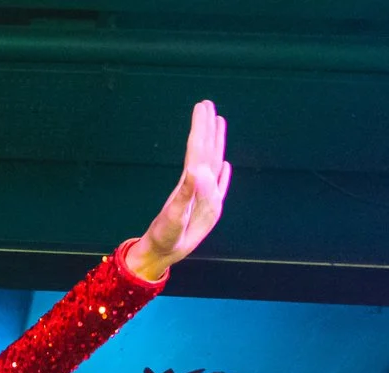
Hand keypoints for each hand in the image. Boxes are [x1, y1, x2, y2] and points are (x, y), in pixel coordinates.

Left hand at [126, 100, 230, 281]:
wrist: (163, 252)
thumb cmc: (165, 235)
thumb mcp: (174, 215)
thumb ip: (186, 192)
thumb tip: (196, 169)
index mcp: (190, 182)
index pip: (197, 148)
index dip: (200, 127)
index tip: (202, 107)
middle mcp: (198, 185)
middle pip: (205, 150)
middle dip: (207, 127)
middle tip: (208, 105)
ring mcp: (205, 195)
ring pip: (214, 163)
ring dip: (216, 143)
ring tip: (219, 123)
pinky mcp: (210, 209)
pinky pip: (221, 187)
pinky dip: (224, 176)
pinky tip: (226, 166)